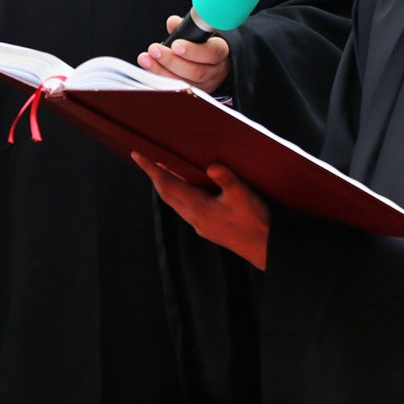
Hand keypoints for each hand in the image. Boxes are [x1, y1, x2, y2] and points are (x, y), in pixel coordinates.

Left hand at [131, 156, 269, 268]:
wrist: (266, 249)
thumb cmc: (256, 222)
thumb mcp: (243, 196)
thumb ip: (227, 179)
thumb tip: (211, 166)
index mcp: (198, 208)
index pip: (167, 185)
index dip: (151, 169)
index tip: (137, 155)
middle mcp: (194, 218)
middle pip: (166, 194)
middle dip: (155, 176)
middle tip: (146, 158)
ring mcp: (201, 225)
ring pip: (176, 202)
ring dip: (167, 186)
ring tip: (164, 169)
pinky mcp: (209, 229)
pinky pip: (186, 208)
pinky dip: (180, 195)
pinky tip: (189, 188)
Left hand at [138, 16, 231, 94]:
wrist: (214, 64)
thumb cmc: (204, 45)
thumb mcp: (199, 33)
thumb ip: (186, 28)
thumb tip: (172, 22)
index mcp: (219, 52)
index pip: (212, 53)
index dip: (194, 51)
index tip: (175, 44)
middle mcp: (215, 71)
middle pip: (196, 71)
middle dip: (172, 61)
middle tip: (154, 49)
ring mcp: (205, 86)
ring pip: (185, 83)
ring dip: (161, 71)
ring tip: (146, 59)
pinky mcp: (192, 94)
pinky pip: (175, 91)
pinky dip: (159, 81)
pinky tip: (149, 70)